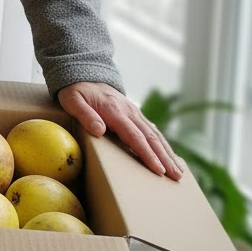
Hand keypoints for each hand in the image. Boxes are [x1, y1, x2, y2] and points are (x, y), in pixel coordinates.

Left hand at [57, 81, 182, 179]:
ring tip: (179, 171)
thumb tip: (99, 131)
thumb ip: (84, 115)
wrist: (84, 74)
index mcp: (114, 111)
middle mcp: (129, 112)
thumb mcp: (72, 101)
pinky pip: (152, 130)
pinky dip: (163, 144)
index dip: (147, 153)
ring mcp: (134, 112)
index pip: (134, 136)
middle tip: (177, 176)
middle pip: (150, 137)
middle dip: (165, 158)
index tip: (158, 169)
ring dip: (168, 153)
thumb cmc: (76, 91)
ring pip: (155, 134)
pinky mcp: (135, 114)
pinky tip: (170, 155)